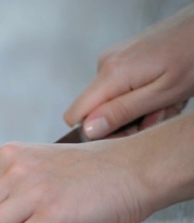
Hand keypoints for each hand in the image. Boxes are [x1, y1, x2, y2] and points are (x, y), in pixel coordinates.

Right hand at [64, 5, 193, 138]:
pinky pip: (120, 88)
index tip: (128, 131)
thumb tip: (87, 129)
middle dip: (127, 120)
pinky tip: (163, 90)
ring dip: (140, 109)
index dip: (97, 131)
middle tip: (158, 115)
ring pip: (112, 101)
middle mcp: (104, 64)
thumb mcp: (163, 94)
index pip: (75, 115)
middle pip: (97, 110)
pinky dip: (142, 95)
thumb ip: (122, 112)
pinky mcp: (121, 57)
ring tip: (167, 101)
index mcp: (110, 74)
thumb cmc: (193, 57)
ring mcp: (112, 59)